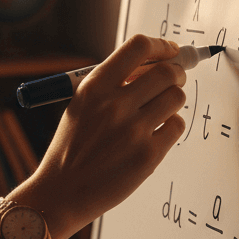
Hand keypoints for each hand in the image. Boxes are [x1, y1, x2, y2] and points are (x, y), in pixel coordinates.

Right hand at [20, 34, 185, 238]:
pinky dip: (171, 127)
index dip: (161, 45)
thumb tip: (154, 66)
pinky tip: (154, 134)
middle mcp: (114, 105)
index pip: (138, 47)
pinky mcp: (148, 155)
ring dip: (174, 100)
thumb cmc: (71, 149)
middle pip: (166, 71)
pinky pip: (177, 126)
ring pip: (176, 98)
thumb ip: (112, 85)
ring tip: (160, 111)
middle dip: (176, 73)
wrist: (61, 193)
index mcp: (94, 87)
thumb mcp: (80, 107)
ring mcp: (133, 131)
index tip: (170, 51)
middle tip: (173, 81)